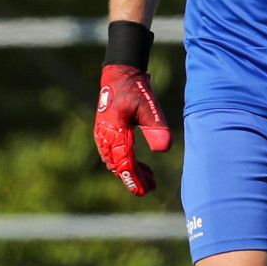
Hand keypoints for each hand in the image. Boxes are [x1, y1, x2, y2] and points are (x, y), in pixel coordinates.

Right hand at [94, 65, 170, 195]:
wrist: (119, 74)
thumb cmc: (135, 90)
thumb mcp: (149, 107)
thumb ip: (156, 127)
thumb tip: (164, 150)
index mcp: (115, 132)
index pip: (125, 163)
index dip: (135, 179)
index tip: (145, 191)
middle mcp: (105, 136)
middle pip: (118, 166)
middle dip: (134, 178)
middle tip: (151, 187)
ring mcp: (102, 135)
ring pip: (114, 162)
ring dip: (129, 171)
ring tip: (149, 177)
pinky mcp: (104, 132)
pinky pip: (111, 154)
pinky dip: (123, 162)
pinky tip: (136, 164)